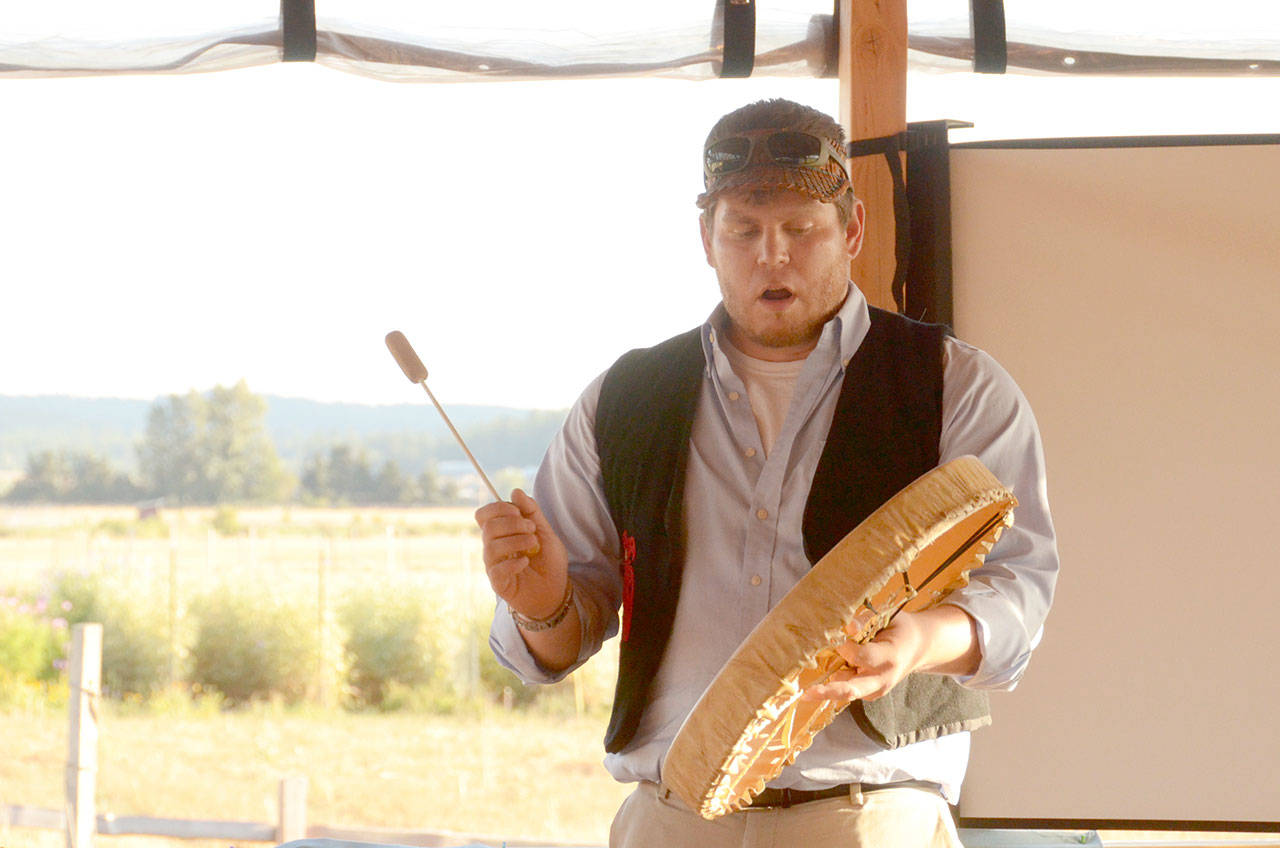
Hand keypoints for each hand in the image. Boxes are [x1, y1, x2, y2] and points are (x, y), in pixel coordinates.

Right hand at [474, 488, 569, 620]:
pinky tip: (526, 562)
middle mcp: (493, 548)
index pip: (484, 514)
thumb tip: (515, 491)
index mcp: (501, 533)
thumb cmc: (548, 562)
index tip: (519, 511)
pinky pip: (497, 569)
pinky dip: (514, 563)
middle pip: (488, 527)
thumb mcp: (545, 532)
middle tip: (532, 529)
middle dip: (512, 523)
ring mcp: (494, 566)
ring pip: (491, 547)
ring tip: (533, 545)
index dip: (498, 508)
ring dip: (516, 541)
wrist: (556, 591)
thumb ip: (531, 512)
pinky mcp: (498, 583)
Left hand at [801, 606, 980, 703]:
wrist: (918, 647)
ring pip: (846, 690)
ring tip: (822, 668)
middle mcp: (883, 678)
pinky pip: (848, 687)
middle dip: (829, 691)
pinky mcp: (870, 694)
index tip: (835, 637)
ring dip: (830, 681)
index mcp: (890, 657)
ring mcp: (877, 689)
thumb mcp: (888, 617)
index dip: (845, 647)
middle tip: (806, 694)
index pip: (861, 657)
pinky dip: (838, 678)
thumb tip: (847, 628)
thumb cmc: (900, 628)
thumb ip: (867, 621)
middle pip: (853, 689)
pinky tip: (841, 664)